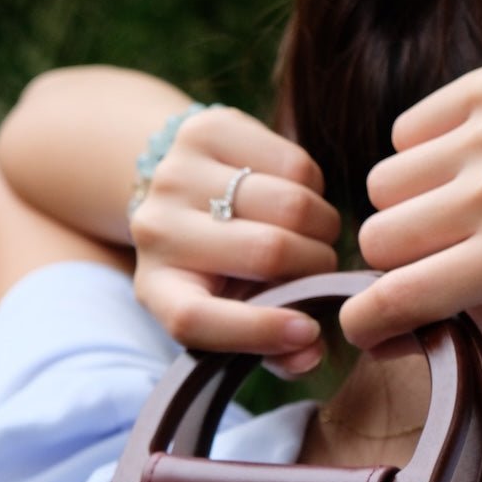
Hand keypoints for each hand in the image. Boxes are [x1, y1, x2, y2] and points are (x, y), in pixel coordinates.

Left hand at [130, 107, 341, 374]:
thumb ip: (274, 350)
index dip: (257, 330)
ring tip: (316, 236)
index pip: (196, 319)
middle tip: (324, 270)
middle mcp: (156, 231)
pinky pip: (295, 163)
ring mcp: (177, 174)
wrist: (179, 187)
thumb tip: (310, 353)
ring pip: (291, 204)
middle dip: (318, 266)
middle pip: (267, 252)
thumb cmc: (222, 272)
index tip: (310, 332)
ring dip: (324, 227)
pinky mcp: (207, 129)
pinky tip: (299, 196)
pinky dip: (315, 187)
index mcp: (158, 291)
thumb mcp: (236, 316)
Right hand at [339, 60, 481, 347]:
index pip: (398, 296)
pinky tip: (464, 160)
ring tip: (452, 204)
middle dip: (392, 260)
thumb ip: (475, 319)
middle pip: (378, 238)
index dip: (364, 321)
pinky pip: (406, 129)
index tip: (361, 327)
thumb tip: (397, 339)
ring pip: (382, 183)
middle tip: (430, 258)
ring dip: (404, 205)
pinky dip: (421, 152)